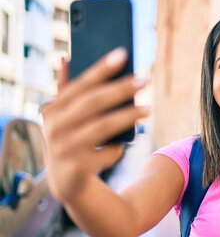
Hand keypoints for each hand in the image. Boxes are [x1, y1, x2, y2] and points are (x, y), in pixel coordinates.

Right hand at [41, 48, 149, 202]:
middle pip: (94, 102)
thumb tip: (64, 59)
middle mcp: (54, 127)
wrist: (67, 182)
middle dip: (122, 89)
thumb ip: (66, 90)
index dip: (102, 68)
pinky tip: (122, 145)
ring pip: (103, 127)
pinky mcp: (77, 169)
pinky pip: (106, 153)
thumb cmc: (72, 140)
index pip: (81, 84)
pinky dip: (117, 149)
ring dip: (128, 116)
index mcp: (52, 109)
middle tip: (146, 79)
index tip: (124, 53)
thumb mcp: (65, 117)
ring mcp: (64, 149)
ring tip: (149, 108)